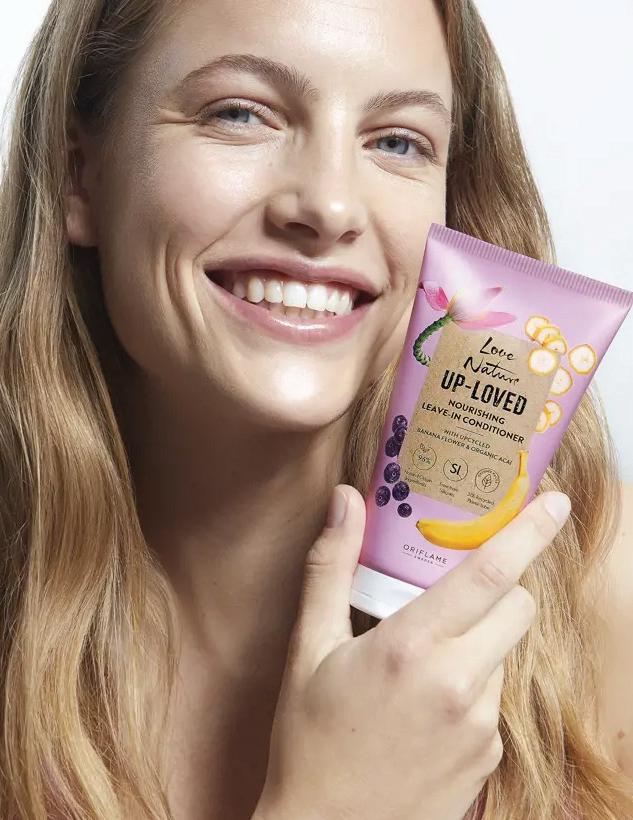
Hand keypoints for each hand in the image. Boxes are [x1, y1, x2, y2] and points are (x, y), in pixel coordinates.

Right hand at [254, 485, 570, 819]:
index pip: (489, 573)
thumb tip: (344, 500)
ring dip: (480, 640)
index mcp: (412, 647)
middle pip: (518, 607)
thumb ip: (330, 566)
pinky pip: (495, 697)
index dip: (528, 530)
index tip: (555, 501)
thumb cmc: (311, 737)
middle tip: (455, 592)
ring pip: (505, 652)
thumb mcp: (310, 647)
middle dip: (501, 587)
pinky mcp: (489, 756)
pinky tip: (428, 704)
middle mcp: (457, 683)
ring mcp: (480, 725)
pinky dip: (473, 684)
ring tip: (424, 661)